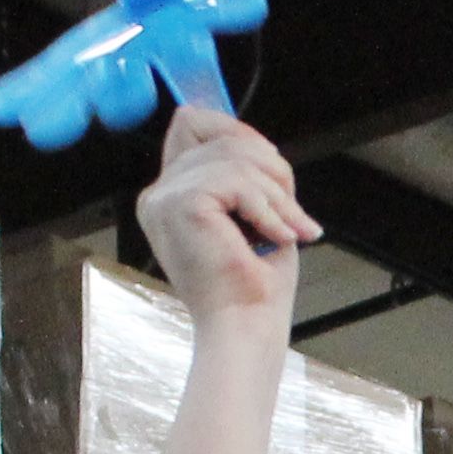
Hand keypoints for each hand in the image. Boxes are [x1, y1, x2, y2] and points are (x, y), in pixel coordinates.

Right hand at [140, 109, 318, 330]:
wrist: (245, 329)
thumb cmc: (253, 288)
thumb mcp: (255, 217)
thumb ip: (248, 177)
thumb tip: (266, 148)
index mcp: (171, 196)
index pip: (192, 123)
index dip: (237, 130)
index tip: (276, 170)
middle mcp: (158, 194)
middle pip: (218, 134)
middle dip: (269, 166)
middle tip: (294, 213)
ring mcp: (164, 199)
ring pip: (233, 157)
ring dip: (277, 194)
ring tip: (291, 229)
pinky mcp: (181, 205)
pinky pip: (236, 180)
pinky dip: (268, 207)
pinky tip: (278, 236)